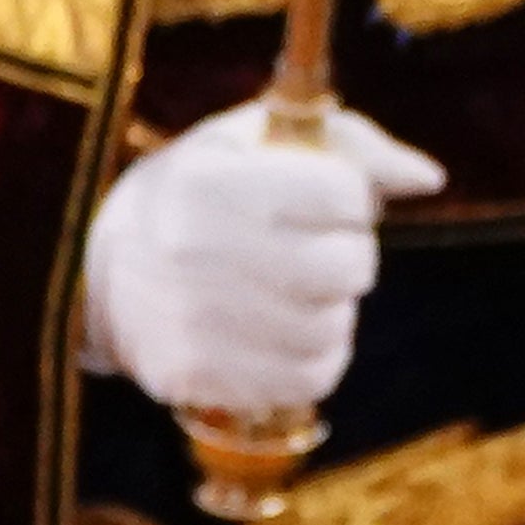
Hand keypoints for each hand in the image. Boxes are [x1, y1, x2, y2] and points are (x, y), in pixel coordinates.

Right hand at [77, 99, 442, 407]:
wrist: (95, 267)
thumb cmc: (202, 192)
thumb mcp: (258, 142)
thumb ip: (353, 147)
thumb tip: (430, 178)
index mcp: (209, 180)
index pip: (344, 195)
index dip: (347, 200)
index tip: (318, 201)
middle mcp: (192, 249)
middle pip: (348, 268)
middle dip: (347, 259)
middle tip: (312, 253)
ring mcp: (189, 319)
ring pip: (333, 331)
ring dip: (329, 313)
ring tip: (288, 294)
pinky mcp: (193, 375)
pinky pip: (306, 381)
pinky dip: (310, 361)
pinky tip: (277, 335)